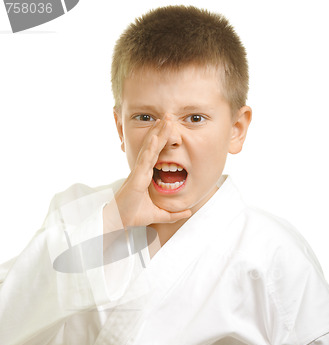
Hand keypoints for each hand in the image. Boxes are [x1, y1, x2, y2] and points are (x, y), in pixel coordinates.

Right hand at [104, 116, 191, 230]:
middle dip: (160, 131)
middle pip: (153, 146)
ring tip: (165, 120)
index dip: (161, 140)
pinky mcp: (136, 177)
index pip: (155, 154)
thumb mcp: (158, 215)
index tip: (168, 128)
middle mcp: (141, 170)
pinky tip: (156, 137)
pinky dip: (150, 148)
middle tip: (168, 116)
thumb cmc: (133, 215)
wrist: (119, 221)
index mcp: (145, 175)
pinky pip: (145, 159)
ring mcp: (139, 172)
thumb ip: (173, 214)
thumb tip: (187, 211)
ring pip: (149, 148)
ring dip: (157, 133)